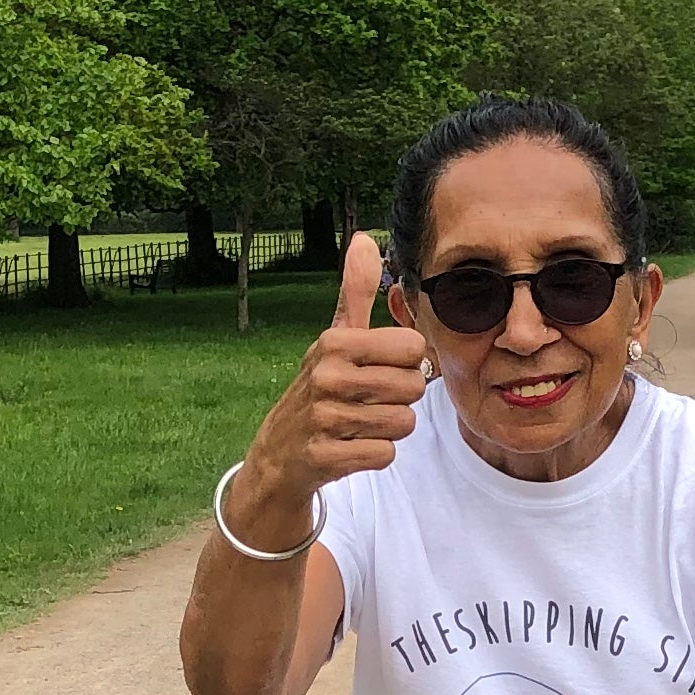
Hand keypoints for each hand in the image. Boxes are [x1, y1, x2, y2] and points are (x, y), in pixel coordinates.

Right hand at [220, 232, 424, 548]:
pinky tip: (351, 446)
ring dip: (389, 428)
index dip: (406, 362)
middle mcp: (325, 376)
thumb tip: (363, 239)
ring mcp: (323, 418)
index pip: (414, 347)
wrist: (280, 452)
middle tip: (370, 401)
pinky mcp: (325, 456)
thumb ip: (355, 291)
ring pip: (403, 422)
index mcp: (334, 342)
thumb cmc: (320, 388)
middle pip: (414, 386)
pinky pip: (385, 454)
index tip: (379, 369)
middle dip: (401, 398)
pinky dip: (375, 454)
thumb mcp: (335, 338)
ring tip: (360, 423)